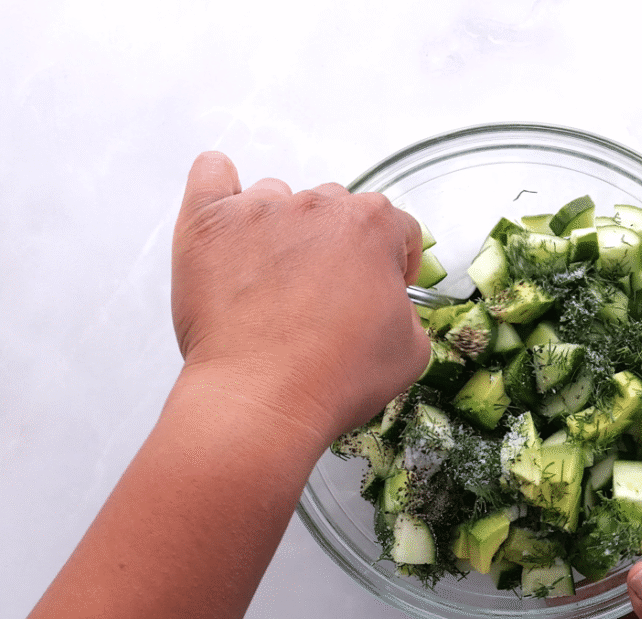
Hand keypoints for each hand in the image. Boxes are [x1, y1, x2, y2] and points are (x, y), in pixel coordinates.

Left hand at [171, 151, 430, 446]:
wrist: (264, 400)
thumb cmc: (335, 378)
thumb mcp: (412, 351)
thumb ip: (406, 309)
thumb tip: (387, 306)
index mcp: (373, 226)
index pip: (396, 228)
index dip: (394, 264)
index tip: (380, 289)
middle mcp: (318, 206)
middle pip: (336, 209)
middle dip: (335, 246)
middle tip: (323, 296)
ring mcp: (259, 211)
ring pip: (278, 199)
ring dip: (281, 229)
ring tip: (272, 280)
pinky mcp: (208, 223)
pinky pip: (212, 173)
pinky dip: (221, 188)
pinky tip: (228, 220)